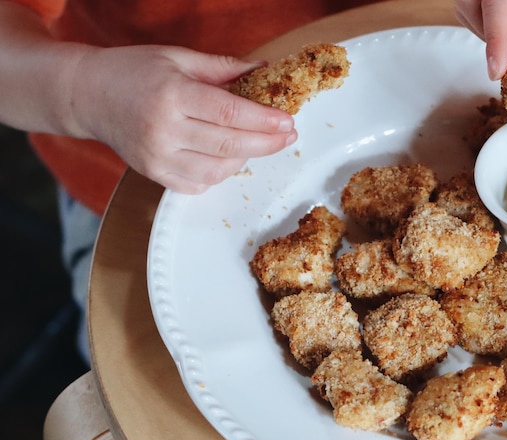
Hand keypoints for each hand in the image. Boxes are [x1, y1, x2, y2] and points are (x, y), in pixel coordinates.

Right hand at [67, 45, 296, 193]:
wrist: (87, 95)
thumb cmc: (133, 71)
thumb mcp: (178, 58)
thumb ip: (223, 68)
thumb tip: (265, 72)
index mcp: (172, 96)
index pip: (229, 114)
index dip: (264, 120)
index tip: (288, 121)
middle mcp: (163, 131)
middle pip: (229, 145)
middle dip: (266, 142)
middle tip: (288, 135)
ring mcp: (157, 158)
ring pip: (218, 171)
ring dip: (245, 158)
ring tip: (257, 142)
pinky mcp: (153, 174)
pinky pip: (198, 184)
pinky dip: (220, 174)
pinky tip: (228, 157)